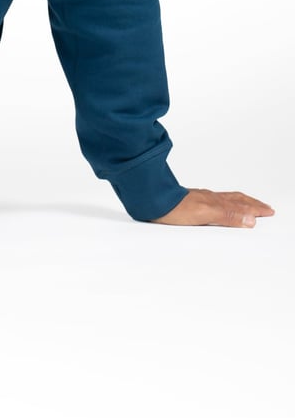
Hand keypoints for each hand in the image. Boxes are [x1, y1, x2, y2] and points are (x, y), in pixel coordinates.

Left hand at [152, 188, 274, 227]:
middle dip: (250, 203)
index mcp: (214, 201)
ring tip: (246, 205)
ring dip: (238, 203)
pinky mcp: (188, 202)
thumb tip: (251, 219)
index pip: (240, 205)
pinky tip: (217, 205)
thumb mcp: (204, 214)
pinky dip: (223, 203)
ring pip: (224, 199)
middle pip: (234, 199)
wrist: (149, 200)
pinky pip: (212, 201)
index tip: (268, 211)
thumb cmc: (172, 208)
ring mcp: (198, 199)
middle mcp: (207, 198)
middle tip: (263, 207)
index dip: (254, 208)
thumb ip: (227, 216)